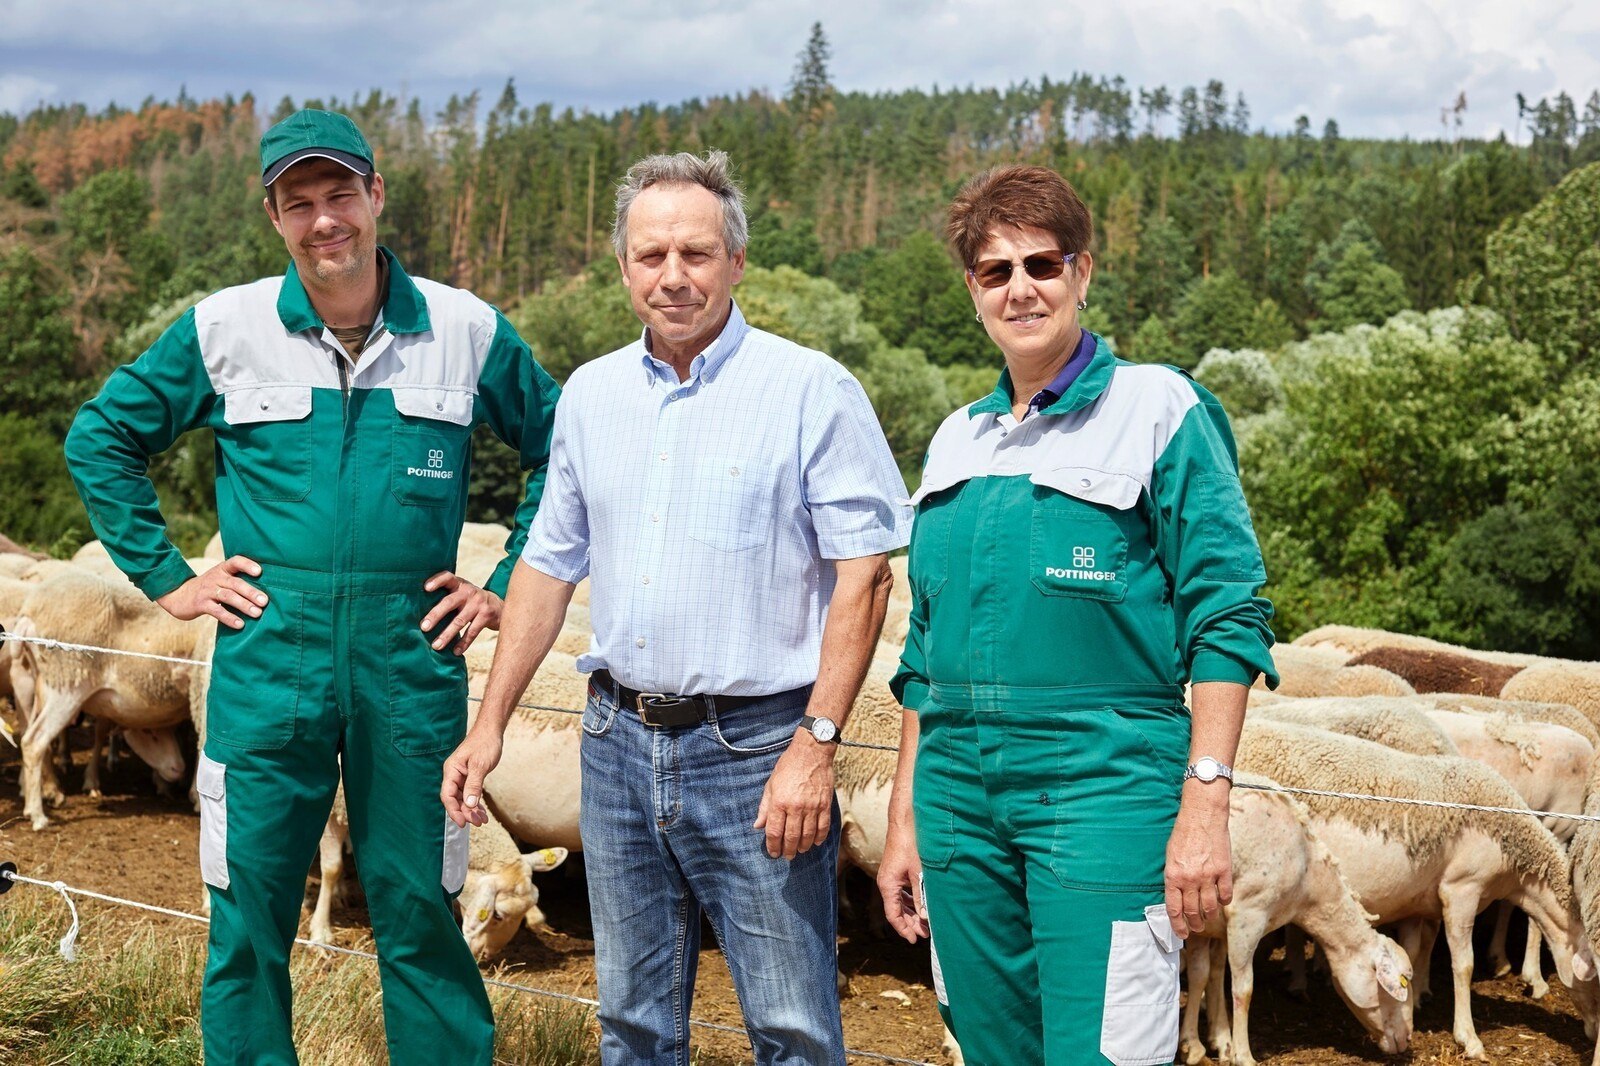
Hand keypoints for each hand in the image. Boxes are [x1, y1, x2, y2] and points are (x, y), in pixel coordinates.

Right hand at [156, 555, 267, 629]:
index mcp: (222, 569)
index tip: (259, 571)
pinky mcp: (201, 604)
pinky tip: (240, 624)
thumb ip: (237, 581)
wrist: (178, 595)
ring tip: (257, 613)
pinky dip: (229, 618)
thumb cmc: (208, 588)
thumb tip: (265, 592)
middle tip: (265, 601)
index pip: (235, 562)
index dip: (247, 565)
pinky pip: (217, 611)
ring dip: (244, 605)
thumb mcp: (220, 579)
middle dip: (251, 592)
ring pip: (228, 596)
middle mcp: (215, 578)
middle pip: (235, 583)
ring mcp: (207, 591)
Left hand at [421, 572, 501, 654]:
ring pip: (460, 620)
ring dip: (447, 634)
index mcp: (459, 584)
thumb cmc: (470, 602)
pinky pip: (472, 631)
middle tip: (423, 627)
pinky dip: (463, 643)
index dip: (437, 581)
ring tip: (436, 646)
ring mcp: (479, 603)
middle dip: (435, 615)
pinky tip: (455, 652)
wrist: (499, 606)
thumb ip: (447, 597)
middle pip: (449, 602)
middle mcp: (469, 591)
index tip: (426, 588)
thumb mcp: (461, 594)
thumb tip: (421, 615)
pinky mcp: (487, 615)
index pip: (447, 577)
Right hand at [441, 723, 503, 827]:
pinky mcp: (470, 777)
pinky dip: (476, 803)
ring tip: (482, 820)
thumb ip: (474, 785)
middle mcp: (454, 774)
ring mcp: (462, 776)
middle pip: (455, 799)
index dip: (454, 811)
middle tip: (478, 823)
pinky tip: (482, 812)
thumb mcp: (480, 765)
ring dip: (472, 810)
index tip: (463, 823)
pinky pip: (470, 794)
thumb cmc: (485, 743)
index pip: (447, 795)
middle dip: (466, 813)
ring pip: (463, 798)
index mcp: (451, 770)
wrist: (492, 731)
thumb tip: (470, 804)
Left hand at [753, 734, 835, 859]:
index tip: (773, 853)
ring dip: (803, 847)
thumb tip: (758, 826)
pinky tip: (815, 842)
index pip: (775, 832)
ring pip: (808, 835)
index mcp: (779, 802)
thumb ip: (765, 807)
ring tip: (800, 851)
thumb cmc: (788, 766)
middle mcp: (795, 807)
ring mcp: (812, 807)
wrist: (811, 752)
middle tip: (787, 856)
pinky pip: (823, 827)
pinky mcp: (825, 804)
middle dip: (788, 850)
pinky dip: (819, 837)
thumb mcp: (771, 784)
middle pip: (791, 837)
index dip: (773, 846)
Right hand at [877, 817, 927, 943]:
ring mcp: (891, 878)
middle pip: (896, 910)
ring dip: (911, 912)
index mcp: (888, 885)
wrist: (905, 822)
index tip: (913, 940)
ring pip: (900, 902)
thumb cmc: (911, 845)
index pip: (893, 914)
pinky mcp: (896, 872)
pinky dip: (911, 901)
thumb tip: (925, 916)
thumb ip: (921, 895)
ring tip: (925, 922)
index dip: (903, 929)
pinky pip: (902, 892)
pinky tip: (921, 906)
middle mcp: (886, 883)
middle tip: (925, 933)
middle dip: (910, 923)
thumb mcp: (918, 873)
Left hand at [1164, 787, 1232, 938]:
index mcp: (1173, 876)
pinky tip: (1222, 901)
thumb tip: (1177, 898)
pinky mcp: (1224, 871)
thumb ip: (1174, 878)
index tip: (1181, 934)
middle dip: (1194, 925)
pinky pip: (1225, 895)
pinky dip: (1224, 902)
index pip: (1174, 909)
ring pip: (1210, 907)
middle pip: (1192, 912)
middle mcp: (1190, 879)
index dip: (1178, 925)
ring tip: (1208, 919)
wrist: (1202, 815)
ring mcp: (1208, 876)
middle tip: (1197, 928)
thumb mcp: (1170, 856)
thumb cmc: (1183, 834)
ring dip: (1209, 917)